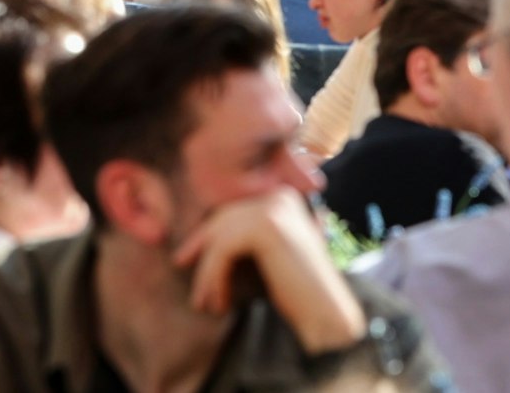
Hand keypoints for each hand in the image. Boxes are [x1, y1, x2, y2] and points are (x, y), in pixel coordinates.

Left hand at [173, 189, 363, 353]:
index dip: (208, 235)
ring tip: (203, 303)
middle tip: (182, 270)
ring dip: (206, 274)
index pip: (233, 211)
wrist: (327, 314)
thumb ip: (247, 240)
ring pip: (220, 238)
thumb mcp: (270, 256)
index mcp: (283, 196)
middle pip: (223, 220)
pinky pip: (223, 251)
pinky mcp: (267, 228)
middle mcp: (279, 196)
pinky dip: (214, 279)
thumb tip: (204, 238)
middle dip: (199, 247)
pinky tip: (218, 302)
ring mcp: (274, 209)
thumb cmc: (299, 292)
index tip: (189, 257)